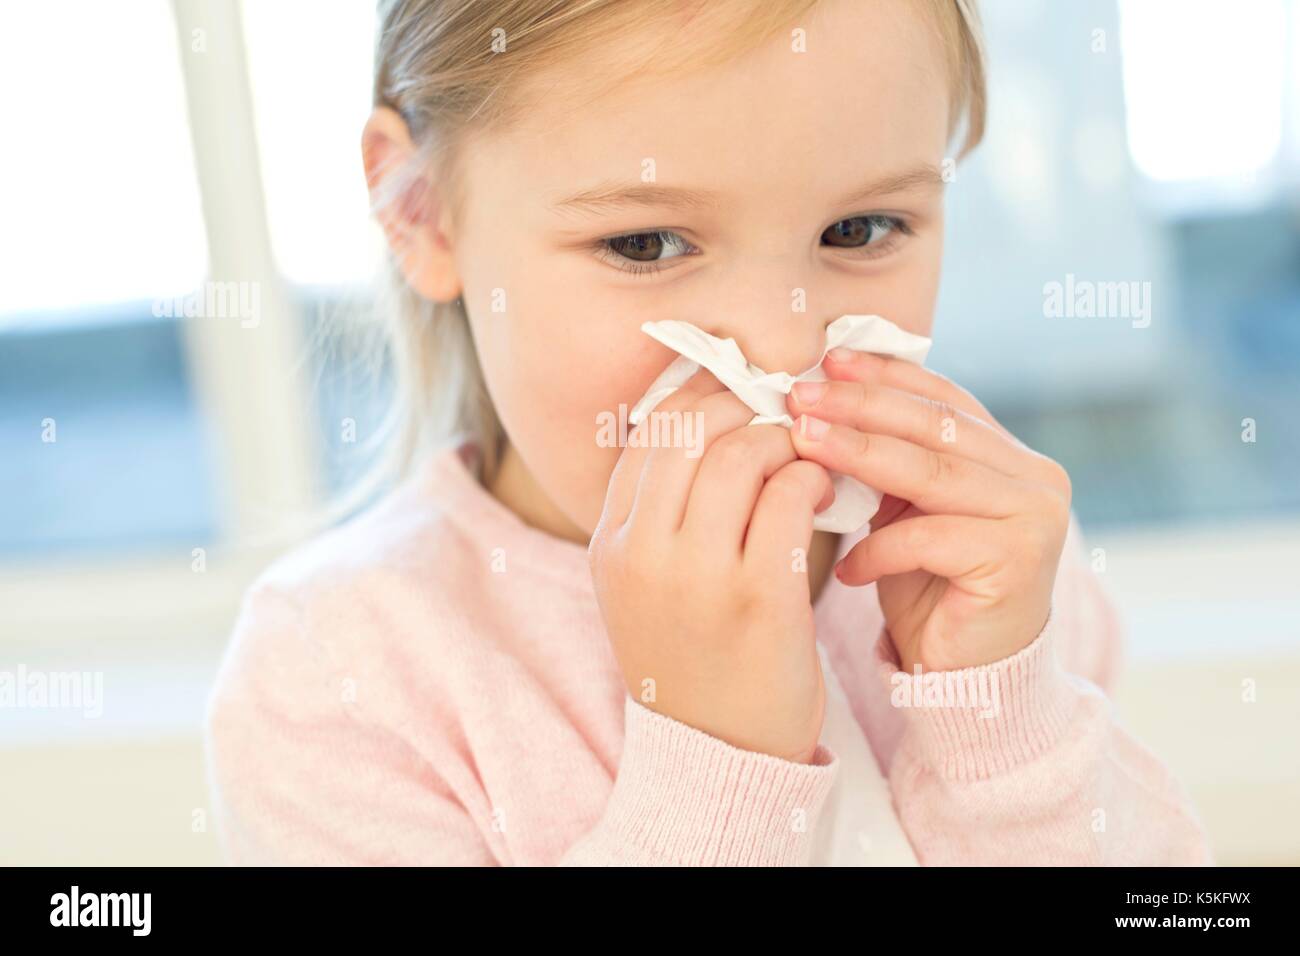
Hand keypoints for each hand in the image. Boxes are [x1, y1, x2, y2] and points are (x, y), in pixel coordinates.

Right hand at [589, 368, 835, 762]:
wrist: (720, 752)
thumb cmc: (694, 655)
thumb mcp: (645, 585)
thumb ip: (659, 511)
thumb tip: (710, 418)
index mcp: (610, 544)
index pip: (648, 431)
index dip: (699, 393)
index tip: (738, 386)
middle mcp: (642, 553)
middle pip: (691, 428)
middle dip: (744, 401)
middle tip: (781, 407)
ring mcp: (697, 576)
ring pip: (742, 452)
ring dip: (784, 438)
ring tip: (805, 456)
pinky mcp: (759, 598)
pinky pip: (788, 497)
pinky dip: (811, 477)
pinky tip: (824, 490)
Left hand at [786, 349, 1070, 672]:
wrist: (965, 678)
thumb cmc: (927, 590)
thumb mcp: (904, 512)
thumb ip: (888, 460)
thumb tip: (823, 397)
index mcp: (1011, 455)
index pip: (943, 399)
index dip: (884, 376)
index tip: (827, 359)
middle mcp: (1037, 477)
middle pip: (935, 426)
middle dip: (860, 406)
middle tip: (800, 395)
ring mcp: (1036, 517)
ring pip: (930, 473)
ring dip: (857, 454)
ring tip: (801, 443)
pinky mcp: (1020, 561)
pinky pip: (930, 538)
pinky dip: (878, 549)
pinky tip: (843, 566)